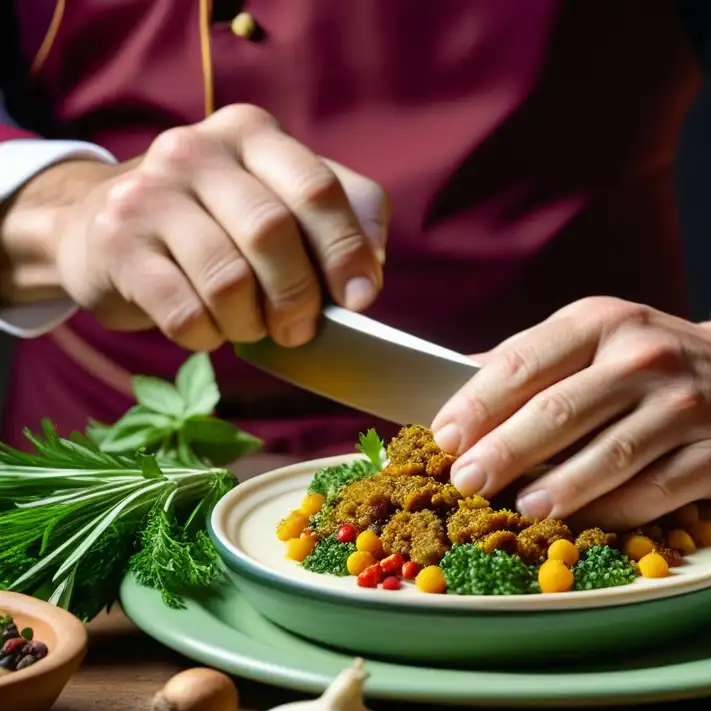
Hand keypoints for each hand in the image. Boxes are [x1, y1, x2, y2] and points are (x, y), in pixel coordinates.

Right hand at [12, 104, 389, 350]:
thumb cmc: (214, 221)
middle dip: (298, 296)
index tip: (359, 298)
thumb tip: (371, 268)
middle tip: (300, 329)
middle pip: (273, 233)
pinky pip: (184, 311)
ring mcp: (148, 192)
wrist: (98, 224)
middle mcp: (196, 149)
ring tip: (250, 328)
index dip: (346, 250)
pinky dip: (208, 336)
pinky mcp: (116, 242)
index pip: (317, 189)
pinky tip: (209, 329)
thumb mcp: (277, 196)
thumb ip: (340, 215)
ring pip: (228, 279)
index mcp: (252, 133)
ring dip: (251, 323)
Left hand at [429, 296, 710, 530]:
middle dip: (504, 450)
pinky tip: (577, 523)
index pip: (524, 361)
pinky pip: (651, 491)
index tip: (442, 438)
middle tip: (465, 480)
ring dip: (557, 488)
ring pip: (608, 454)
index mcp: (602, 321)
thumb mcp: (601, 337)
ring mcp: (683, 406)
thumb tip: (452, 386)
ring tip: (519, 508)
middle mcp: (643, 357)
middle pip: (559, 409)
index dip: (477, 403)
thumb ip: (535, 361)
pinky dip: (609, 511)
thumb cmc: (661, 364)